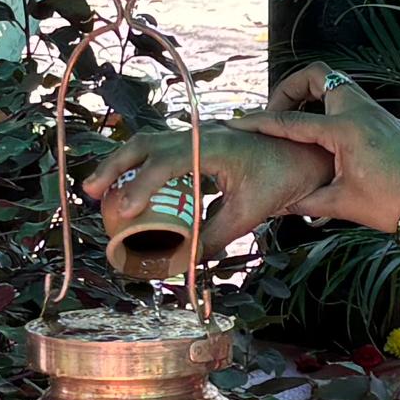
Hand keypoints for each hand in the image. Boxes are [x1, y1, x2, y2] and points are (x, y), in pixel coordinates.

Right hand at [77, 120, 333, 261]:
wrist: (309, 154)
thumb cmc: (285, 179)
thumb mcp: (249, 213)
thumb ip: (213, 238)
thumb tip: (180, 264)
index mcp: (213, 146)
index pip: (166, 162)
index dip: (141, 187)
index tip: (121, 213)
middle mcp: (200, 135)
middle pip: (146, 143)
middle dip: (115, 166)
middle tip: (90, 192)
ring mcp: (199, 137)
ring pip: (151, 144)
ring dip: (124, 165)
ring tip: (100, 191)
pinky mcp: (200, 145)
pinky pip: (163, 152)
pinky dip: (142, 168)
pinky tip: (131, 191)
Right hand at [239, 68, 399, 232]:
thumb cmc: (396, 202)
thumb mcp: (343, 204)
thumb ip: (306, 200)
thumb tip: (279, 204)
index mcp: (344, 130)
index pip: (290, 121)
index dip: (259, 123)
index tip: (237, 124)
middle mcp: (357, 110)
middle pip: (314, 75)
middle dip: (288, 88)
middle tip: (277, 115)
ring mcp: (371, 110)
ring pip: (332, 83)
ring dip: (309, 96)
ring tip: (294, 124)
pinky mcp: (379, 117)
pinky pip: (344, 98)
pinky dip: (325, 106)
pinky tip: (318, 136)